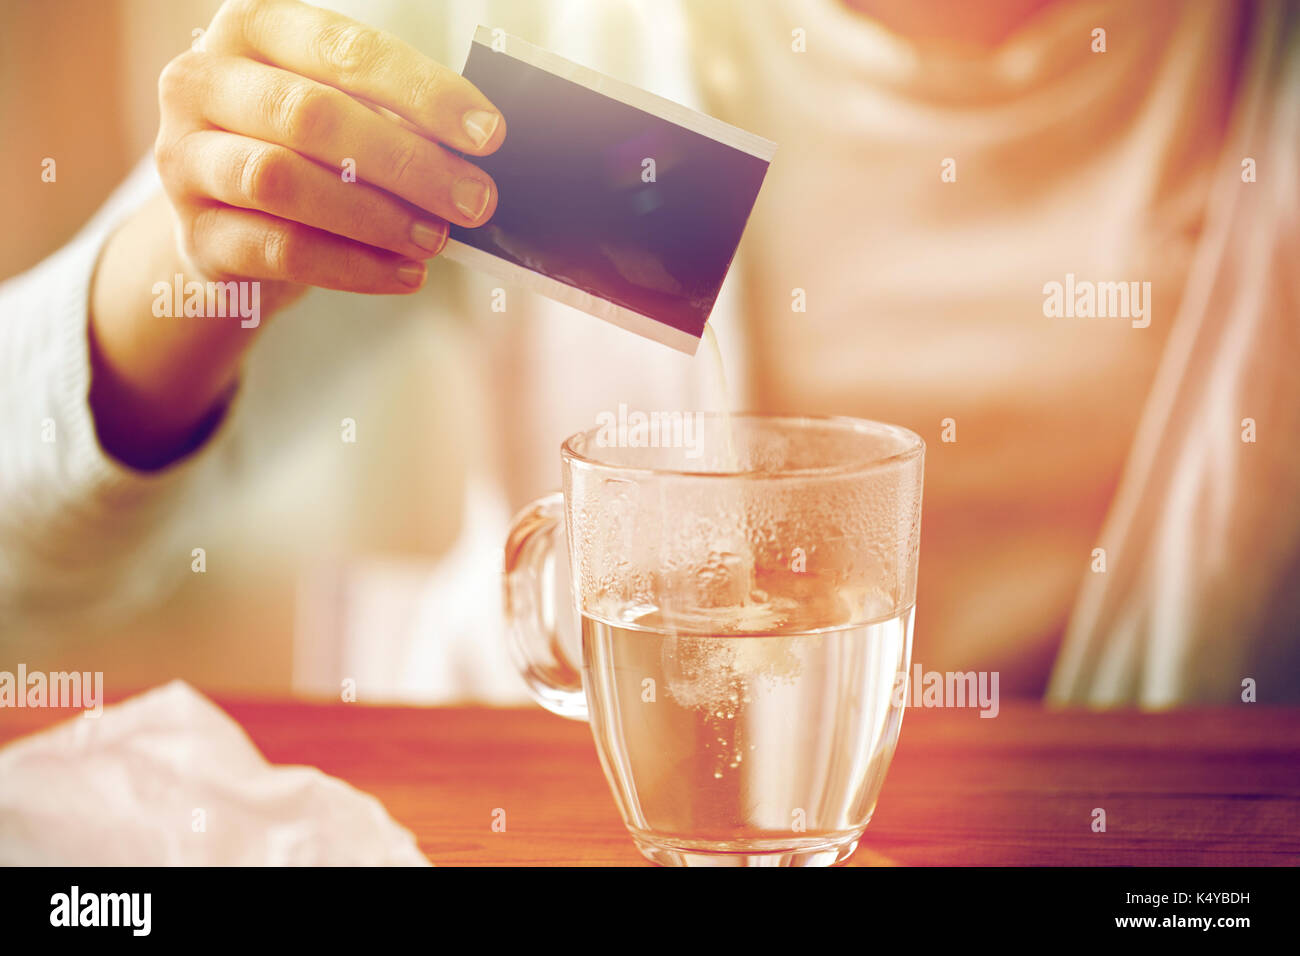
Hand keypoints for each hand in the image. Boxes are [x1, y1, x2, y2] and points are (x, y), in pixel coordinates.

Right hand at [89, 0, 504, 468]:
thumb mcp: (344, 116)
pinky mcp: (193, 235)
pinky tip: (404, 274)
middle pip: (311, 115)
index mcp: (253, 28)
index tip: (489, 134)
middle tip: (475, 200)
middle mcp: (202, 82)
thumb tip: (476, 155)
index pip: (344, 47)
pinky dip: (351, 266)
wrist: (230, 227)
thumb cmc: (307, 155)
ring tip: (436, 240)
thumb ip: (395, 119)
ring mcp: (184, 160)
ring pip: (281, 181)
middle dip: (408, 162)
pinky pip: (277, 250)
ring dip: (375, 216)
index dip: (422, 91)